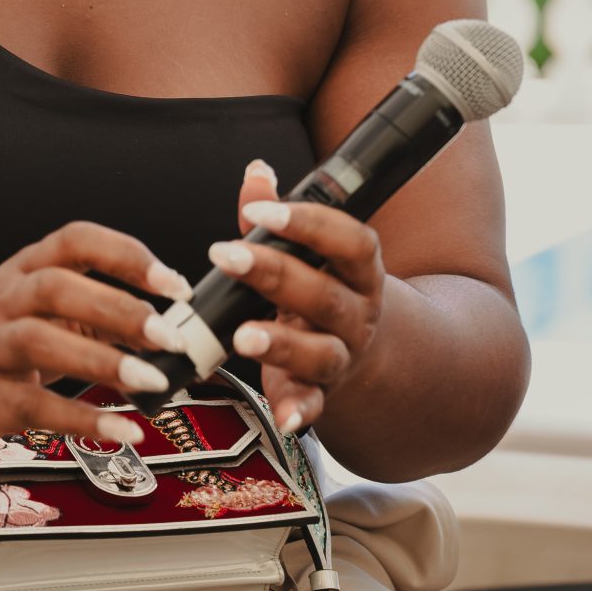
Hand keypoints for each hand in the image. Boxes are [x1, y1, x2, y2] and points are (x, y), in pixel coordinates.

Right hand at [0, 221, 192, 449]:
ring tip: (151, 382)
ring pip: (41, 340)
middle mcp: (7, 299)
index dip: (126, 255)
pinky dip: (82, 419)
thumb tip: (164, 328)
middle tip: (169, 336)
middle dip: (119, 308)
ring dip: (102, 360)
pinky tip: (122, 429)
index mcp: (26, 268)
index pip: (76, 240)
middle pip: (57, 286)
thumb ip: (94, 309)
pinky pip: (35, 405)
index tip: (172, 282)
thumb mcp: (35, 305)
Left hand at [207, 159, 385, 434]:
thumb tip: (257, 172)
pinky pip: (315, 405)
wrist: (365, 353)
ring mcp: (341, 356)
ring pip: (321, 353)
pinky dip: (301, 411)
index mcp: (358, 271)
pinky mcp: (320, 393)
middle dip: (275, 274)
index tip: (260, 211)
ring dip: (282, 344)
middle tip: (226, 254)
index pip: (349, 242)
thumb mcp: (308, 253)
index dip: (309, 223)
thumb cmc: (321, 286)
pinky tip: (284, 418)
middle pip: (323, 295)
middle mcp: (356, 313)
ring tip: (242, 336)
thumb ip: (278, 214)